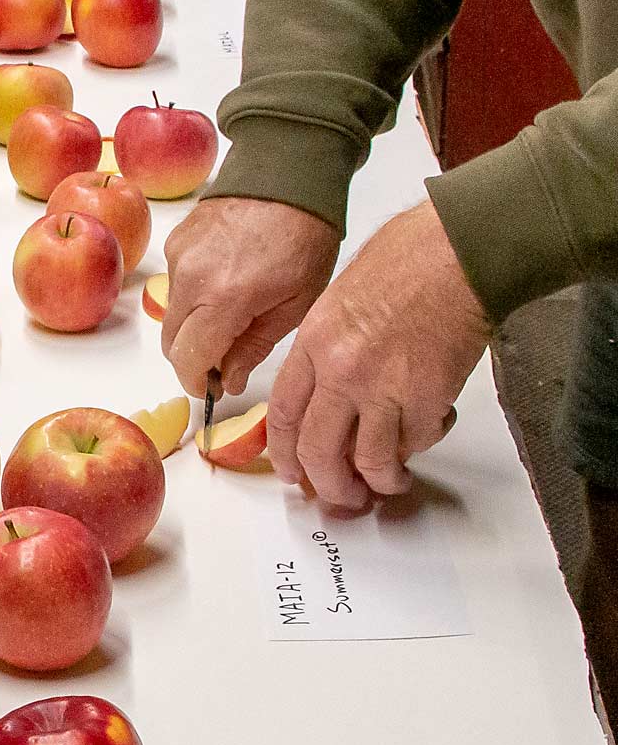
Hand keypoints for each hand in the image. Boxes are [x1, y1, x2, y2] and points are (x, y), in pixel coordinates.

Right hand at [161, 197, 339, 397]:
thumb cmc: (305, 237)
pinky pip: (175, 284)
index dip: (198, 383)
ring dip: (194, 328)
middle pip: (171, 343)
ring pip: (172, 315)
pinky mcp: (175, 240)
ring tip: (233, 315)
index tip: (213, 388)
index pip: (187, 360)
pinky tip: (226, 282)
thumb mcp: (296, 303)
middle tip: (226, 358)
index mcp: (224, 298)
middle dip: (193, 359)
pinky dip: (194, 296)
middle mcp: (190, 278)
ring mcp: (178, 257)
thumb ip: (255, 348)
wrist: (290, 172)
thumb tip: (228, 380)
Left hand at [268, 199, 489, 508]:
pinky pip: (414, 444)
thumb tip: (324, 395)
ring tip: (388, 483)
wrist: (459, 250)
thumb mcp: (339, 299)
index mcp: (314, 343)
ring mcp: (384, 388)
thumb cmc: (409, 259)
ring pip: (369, 462)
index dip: (286, 452)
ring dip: (378, 482)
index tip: (293, 470)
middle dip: (328, 484)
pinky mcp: (427, 399)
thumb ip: (326, 350)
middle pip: (319, 451)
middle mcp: (341, 371)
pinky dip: (417, 448)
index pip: (284, 414)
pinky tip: (423, 436)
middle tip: (339, 494)